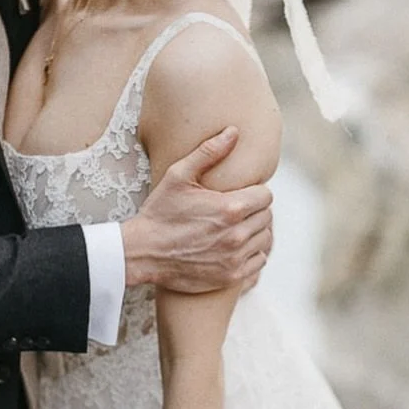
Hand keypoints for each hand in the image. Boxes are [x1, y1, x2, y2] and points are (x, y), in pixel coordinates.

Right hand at [122, 127, 272, 292]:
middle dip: (254, 212)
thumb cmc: (159, 212)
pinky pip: (259, 263)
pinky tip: (234, 248)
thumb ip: (208, 152)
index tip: (240, 195)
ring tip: (235, 229)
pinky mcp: (231, 276)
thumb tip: (234, 131)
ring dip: (254, 233)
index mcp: (230, 208)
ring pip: (265, 240)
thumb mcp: (178, 176)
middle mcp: (237, 235)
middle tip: (235, 212)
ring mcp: (235, 259)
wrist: (142, 253)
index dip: (254, 193)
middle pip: (267, 218)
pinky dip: (251, 255)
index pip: (266, 196)